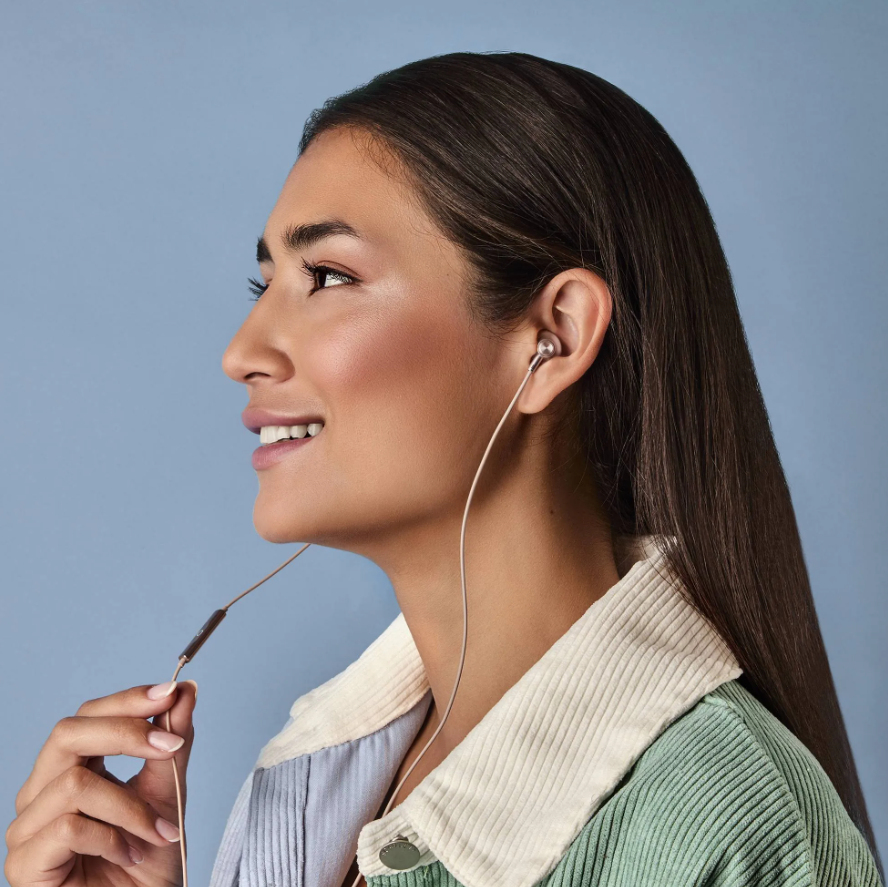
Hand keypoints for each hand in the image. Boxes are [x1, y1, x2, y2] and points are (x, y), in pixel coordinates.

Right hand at [5, 679, 197, 886]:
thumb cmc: (146, 863)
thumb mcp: (168, 796)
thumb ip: (172, 746)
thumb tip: (186, 691)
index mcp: (72, 768)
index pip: (89, 716)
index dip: (129, 700)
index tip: (173, 691)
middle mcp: (41, 792)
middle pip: (67, 733)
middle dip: (126, 732)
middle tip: (172, 747)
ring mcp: (27, 828)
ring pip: (74, 783)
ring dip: (130, 806)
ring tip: (158, 833)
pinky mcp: (24, 865)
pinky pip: (68, 827)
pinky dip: (112, 838)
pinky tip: (131, 854)